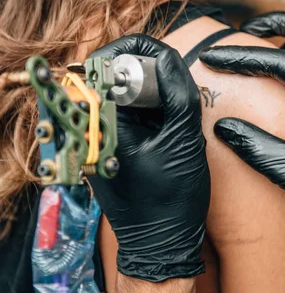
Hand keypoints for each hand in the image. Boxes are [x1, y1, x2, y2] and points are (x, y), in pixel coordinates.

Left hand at [89, 35, 209, 281]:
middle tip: (171, 84)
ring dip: (147, 89)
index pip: (106, 63)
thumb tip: (168, 57)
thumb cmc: (170, 199)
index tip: (160, 55)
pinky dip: (146, 107)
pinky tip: (164, 124)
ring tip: (170, 109)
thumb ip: (177, 92)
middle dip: (145, 70)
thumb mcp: (183, 138)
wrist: (160, 242)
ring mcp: (99, 137)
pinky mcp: (109, 145)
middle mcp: (92, 128)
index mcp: (102, 122)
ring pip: (120, 91)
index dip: (135, 50)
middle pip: (111, 74)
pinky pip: (125, 111)